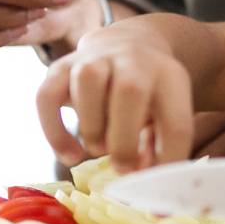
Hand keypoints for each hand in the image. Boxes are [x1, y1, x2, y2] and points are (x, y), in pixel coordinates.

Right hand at [36, 21, 191, 170]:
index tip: (152, 181)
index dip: (168, 156)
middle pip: (130, 90)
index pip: (177, 120)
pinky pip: (47, 95)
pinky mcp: (61, 67)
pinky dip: (54, 130)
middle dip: (125, 139)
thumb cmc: (148, 92)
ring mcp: (95, 59)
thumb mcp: (166, 111)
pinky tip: (69, 155)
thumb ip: (160, 144)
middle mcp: (133, 60)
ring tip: (98, 149)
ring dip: (92, 126)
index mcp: (169, 76)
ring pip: (88, 81)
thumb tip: (141, 175)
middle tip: (122, 166)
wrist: (125, 43)